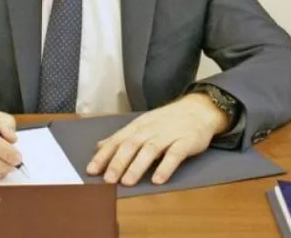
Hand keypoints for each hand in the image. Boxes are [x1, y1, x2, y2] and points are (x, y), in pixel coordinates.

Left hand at [86, 93, 228, 185]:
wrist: (198, 109)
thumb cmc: (167, 120)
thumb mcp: (142, 124)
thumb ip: (122, 137)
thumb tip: (99, 147)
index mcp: (138, 127)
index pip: (117, 140)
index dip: (104, 155)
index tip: (91, 170)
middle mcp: (150, 130)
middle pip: (131, 145)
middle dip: (118, 162)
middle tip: (107, 180)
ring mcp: (168, 135)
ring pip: (150, 150)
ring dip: (137, 166)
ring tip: (127, 182)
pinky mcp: (186, 142)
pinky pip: (175, 155)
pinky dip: (166, 167)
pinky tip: (158, 179)